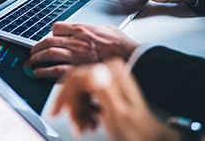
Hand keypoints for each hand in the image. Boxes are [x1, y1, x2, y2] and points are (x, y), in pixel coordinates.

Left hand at [30, 22, 138, 77]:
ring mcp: (76, 56)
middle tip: (33, 51)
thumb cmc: (121, 45)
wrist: (130, 57)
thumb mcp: (106, 29)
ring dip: (37, 58)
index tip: (50, 38)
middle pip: (48, 41)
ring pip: (49, 54)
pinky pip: (55, 70)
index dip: (51, 34)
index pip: (56, 28)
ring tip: (33, 61)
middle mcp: (76, 41)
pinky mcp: (78, 70)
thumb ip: (92, 29)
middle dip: (37, 46)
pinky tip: (39, 73)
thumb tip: (87, 30)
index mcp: (82, 29)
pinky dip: (44, 72)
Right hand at [52, 59, 179, 140]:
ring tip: (86, 127)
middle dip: (73, 108)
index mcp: (110, 71)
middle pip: (75, 85)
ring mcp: (107, 77)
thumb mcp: (118, 112)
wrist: (147, 137)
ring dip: (78, 112)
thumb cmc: (136, 130)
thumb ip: (106, 90)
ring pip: (78, 92)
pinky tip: (91, 122)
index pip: (75, 78)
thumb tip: (94, 71)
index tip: (57, 112)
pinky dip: (84, 112)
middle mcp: (108, 70)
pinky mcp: (105, 86)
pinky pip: (85, 96)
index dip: (64, 96)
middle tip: (77, 125)